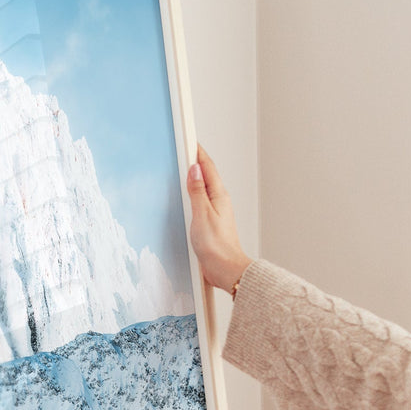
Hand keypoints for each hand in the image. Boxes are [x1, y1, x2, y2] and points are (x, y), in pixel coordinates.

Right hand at [187, 145, 252, 291]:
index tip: (189, 139)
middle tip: (185, 147)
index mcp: (218, 196)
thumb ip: (197, 191)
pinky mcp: (210, 223)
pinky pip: (200, 201)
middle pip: (206, 175)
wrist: (226, 269)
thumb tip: (194, 170)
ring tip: (184, 166)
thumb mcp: (202, 215)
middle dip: (195, 160)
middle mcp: (219, 201)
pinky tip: (187, 195)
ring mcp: (215, 212)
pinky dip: (193, 193)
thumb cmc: (217, 246)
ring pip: (204, 188)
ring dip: (194, 176)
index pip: (207, 167)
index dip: (198, 152)